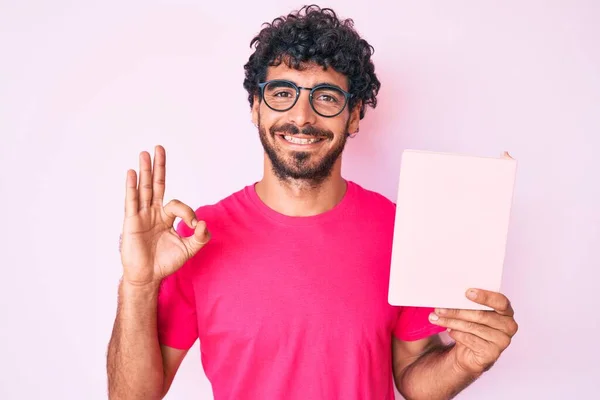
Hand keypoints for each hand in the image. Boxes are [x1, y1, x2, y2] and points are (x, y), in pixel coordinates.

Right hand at [120, 145, 210, 286]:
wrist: (148, 277)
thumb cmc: (166, 262)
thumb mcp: (189, 249)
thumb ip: (200, 236)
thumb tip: (204, 223)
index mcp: (166, 217)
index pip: (177, 204)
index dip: (188, 212)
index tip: (194, 224)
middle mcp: (153, 212)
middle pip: (156, 185)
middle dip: (158, 167)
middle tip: (159, 148)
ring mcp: (141, 215)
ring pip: (144, 189)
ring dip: (145, 171)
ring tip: (144, 153)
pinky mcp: (132, 222)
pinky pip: (132, 201)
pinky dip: (132, 187)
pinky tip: (132, 173)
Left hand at [428, 289, 518, 374]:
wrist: (470, 352)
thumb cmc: (472, 326)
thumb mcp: (471, 312)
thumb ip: (468, 302)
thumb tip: (448, 294)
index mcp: (506, 311)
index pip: (500, 302)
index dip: (485, 297)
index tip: (467, 292)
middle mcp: (508, 326)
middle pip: (481, 315)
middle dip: (457, 311)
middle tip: (439, 309)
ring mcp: (502, 341)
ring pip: (472, 327)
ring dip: (451, 322)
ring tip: (437, 319)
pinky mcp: (491, 353)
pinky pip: (470, 340)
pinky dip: (456, 334)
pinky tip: (450, 331)